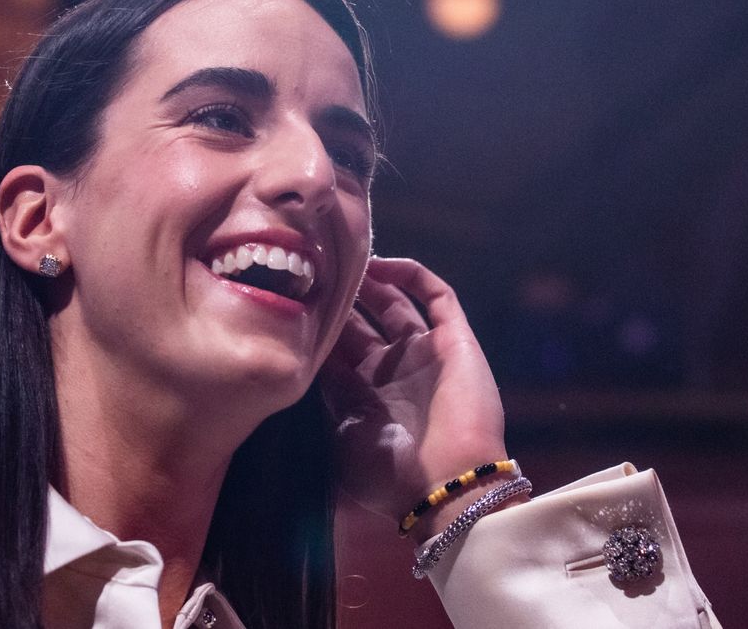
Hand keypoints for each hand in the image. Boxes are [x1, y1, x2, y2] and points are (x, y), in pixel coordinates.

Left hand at [321, 257, 507, 540]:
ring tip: (342, 262)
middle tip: (314, 274)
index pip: (337, 349)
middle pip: (361, 323)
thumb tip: (314, 350)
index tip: (292, 301)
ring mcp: (425, 353)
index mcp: (364, 397)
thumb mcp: (346, 431)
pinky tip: (380, 265)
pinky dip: (411, 275)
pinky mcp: (455, 340)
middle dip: (339, 300)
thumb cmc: (390, 472)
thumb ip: (332, 389)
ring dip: (371, 283)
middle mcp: (393, 371)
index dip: (317, 326)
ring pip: (395, 303)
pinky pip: (437, 296)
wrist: (447, 486)